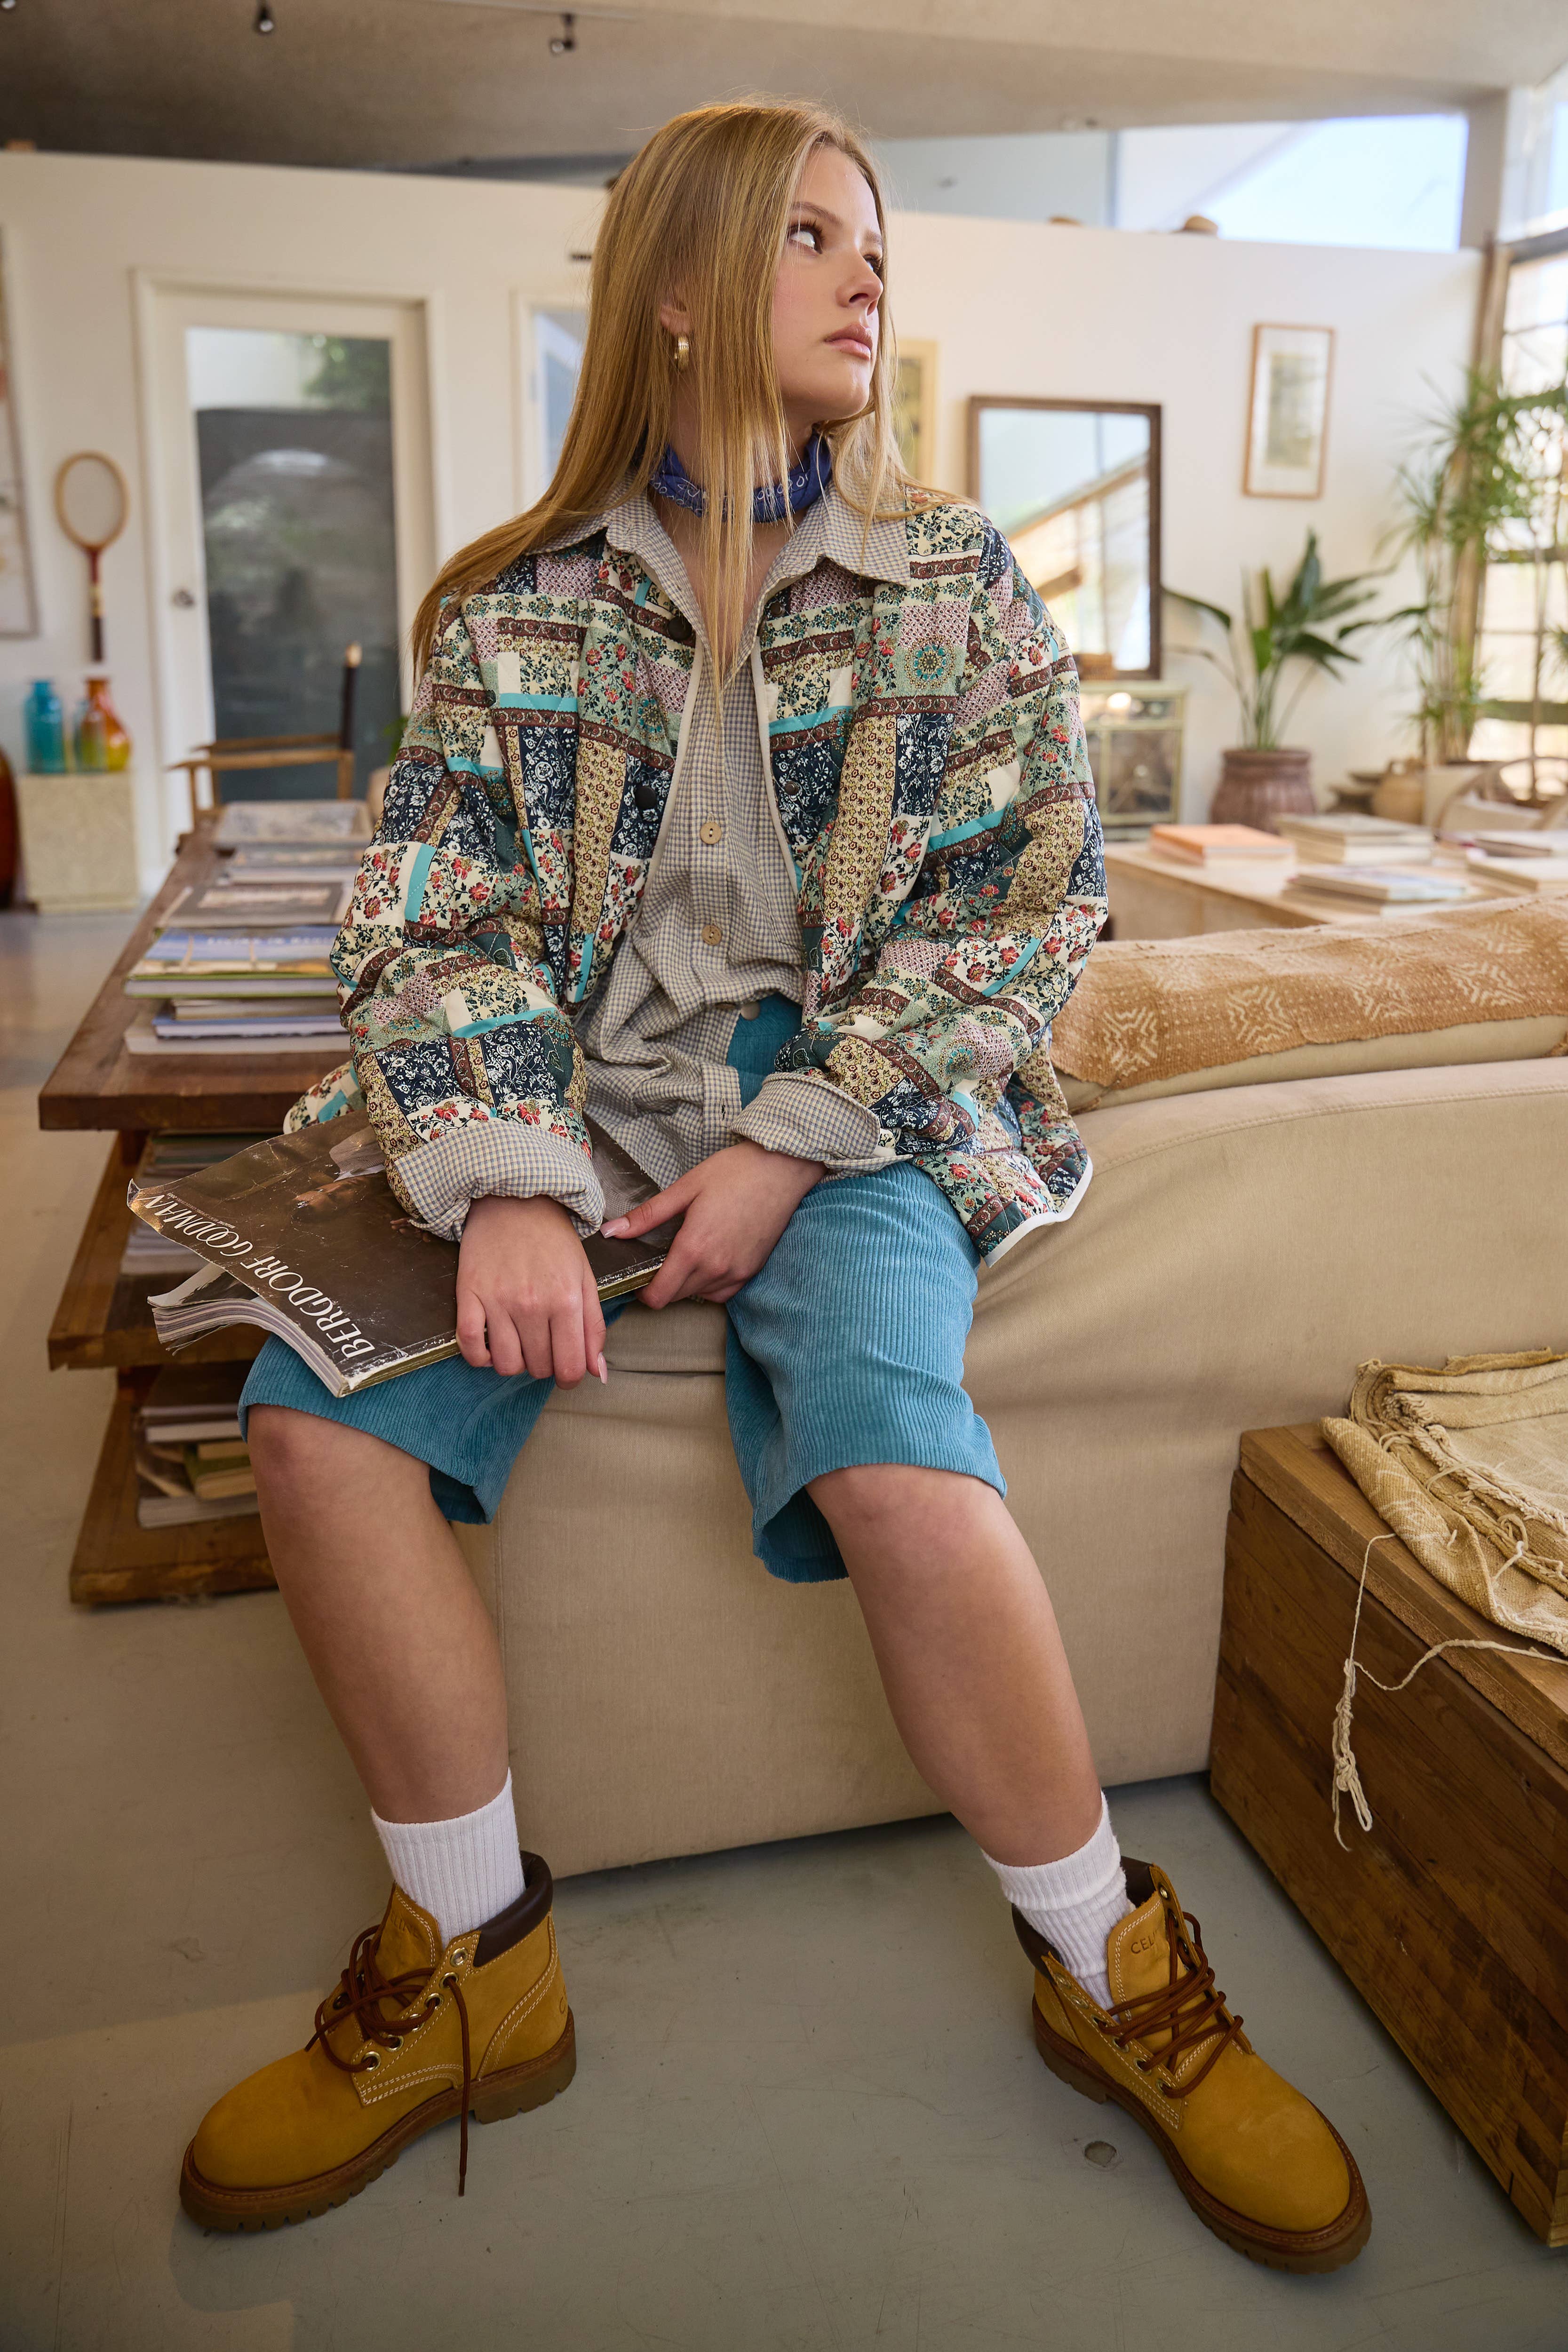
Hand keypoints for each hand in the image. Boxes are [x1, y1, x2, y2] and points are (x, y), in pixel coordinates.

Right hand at [456, 1194, 606, 1385]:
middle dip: (545, 1365)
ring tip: (520, 1343)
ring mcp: (498, 1301)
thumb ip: (594, 1326)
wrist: (514, 1201)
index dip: (571, 1378)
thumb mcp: (585, 1278)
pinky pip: (470, 1347)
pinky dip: (481, 1357)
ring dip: (515, 1363)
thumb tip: (598, 1372)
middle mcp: (533, 1304)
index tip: (567, 1373)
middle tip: (543, 1344)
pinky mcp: (469, 1295)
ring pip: (506, 1365)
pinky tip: (491, 1347)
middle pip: (539, 1368)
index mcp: (567, 1299)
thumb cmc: (553, 1241)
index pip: (570, 1367)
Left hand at [603, 1140, 822, 1307]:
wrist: (782, 1169)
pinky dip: (709, 1285)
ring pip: (699, 1295)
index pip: (659, 1296)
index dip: (643, 1292)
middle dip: (662, 1284)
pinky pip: (722, 1293)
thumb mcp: (685, 1188)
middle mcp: (715, 1268)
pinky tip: (708, 1260)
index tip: (639, 1275)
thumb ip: (647, 1216)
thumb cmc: (734, 1172)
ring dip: (686, 1284)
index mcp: (693, 1248)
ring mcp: (737, 1273)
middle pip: (676, 1297)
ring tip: (686, 1254)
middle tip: (660, 1257)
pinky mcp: (752, 1271)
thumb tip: (611, 1232)